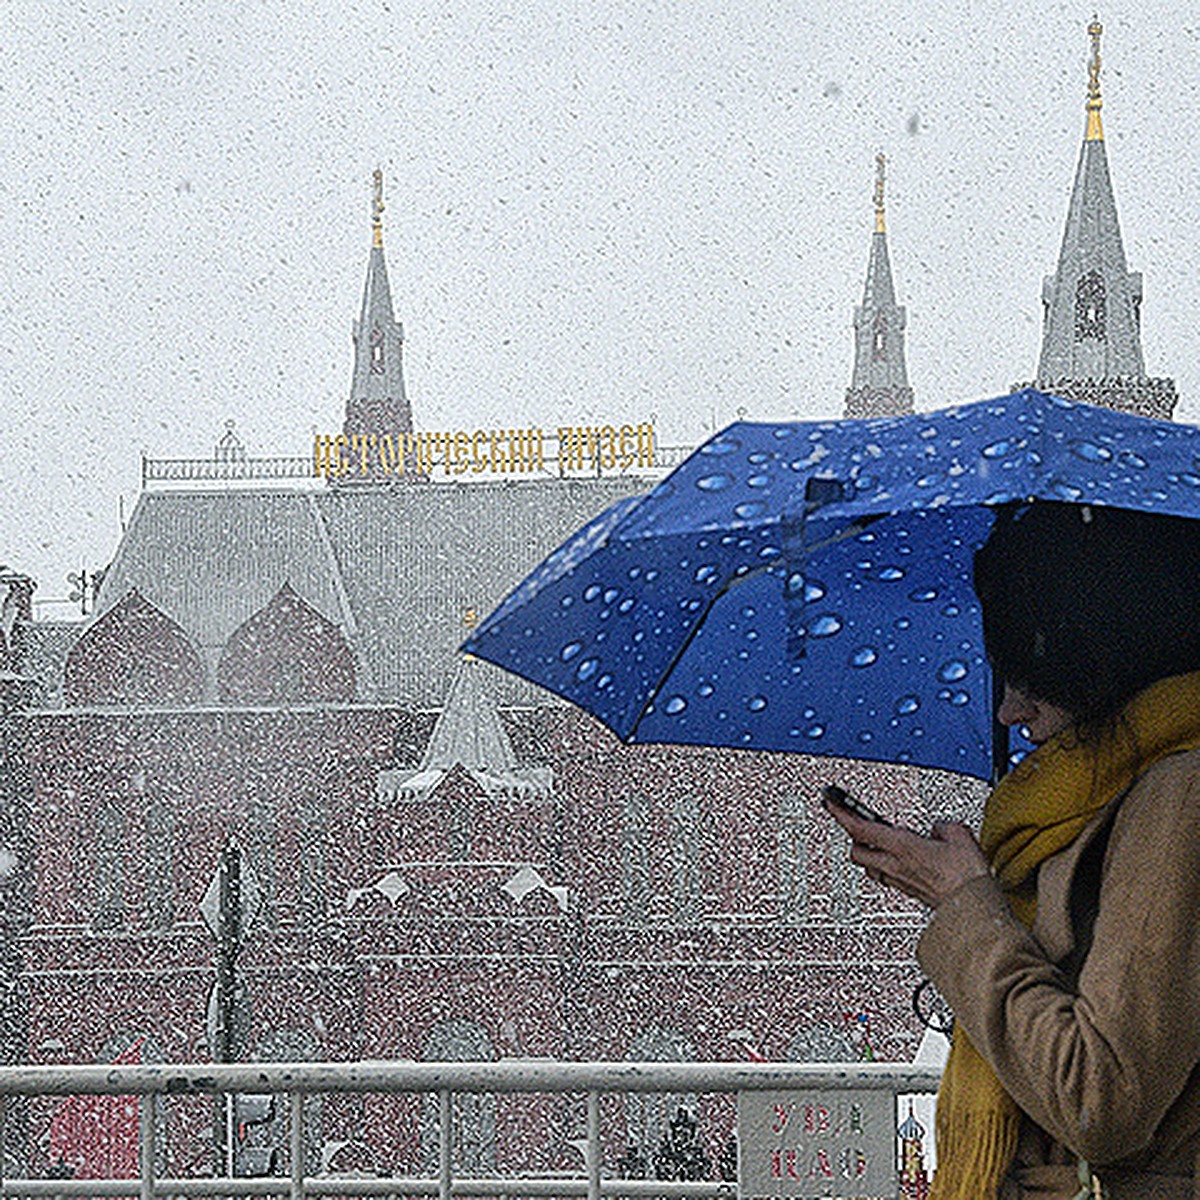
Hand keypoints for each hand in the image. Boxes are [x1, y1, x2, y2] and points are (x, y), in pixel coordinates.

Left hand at [822, 798, 989, 908]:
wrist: (975, 911)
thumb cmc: (968, 878)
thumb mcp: (960, 835)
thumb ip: (943, 826)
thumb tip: (938, 829)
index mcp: (902, 847)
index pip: (860, 829)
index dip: (842, 814)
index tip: (831, 803)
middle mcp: (896, 866)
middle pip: (856, 852)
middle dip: (852, 837)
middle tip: (855, 824)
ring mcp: (901, 882)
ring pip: (868, 867)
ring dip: (867, 855)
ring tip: (875, 843)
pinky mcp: (910, 894)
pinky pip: (886, 879)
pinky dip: (885, 868)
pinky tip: (897, 863)